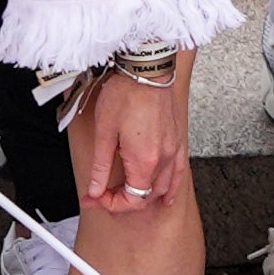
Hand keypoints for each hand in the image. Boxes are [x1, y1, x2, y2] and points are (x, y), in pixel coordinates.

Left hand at [68, 63, 188, 215]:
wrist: (145, 71)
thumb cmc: (125, 94)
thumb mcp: (104, 133)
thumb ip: (101, 167)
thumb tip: (95, 190)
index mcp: (144, 160)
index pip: (132, 200)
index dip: (112, 204)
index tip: (96, 197)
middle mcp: (162, 159)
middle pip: (146, 196)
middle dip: (123, 201)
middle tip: (102, 195)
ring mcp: (172, 150)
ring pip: (163, 187)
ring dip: (144, 197)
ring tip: (125, 196)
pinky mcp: (176, 140)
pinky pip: (178, 173)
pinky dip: (171, 187)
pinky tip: (166, 196)